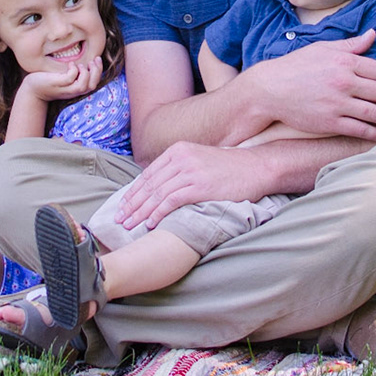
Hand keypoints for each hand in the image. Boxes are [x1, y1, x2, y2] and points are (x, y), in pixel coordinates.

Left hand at [18, 55, 104, 106]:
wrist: (33, 89)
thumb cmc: (49, 80)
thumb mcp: (64, 77)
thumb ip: (74, 72)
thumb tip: (83, 58)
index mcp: (76, 89)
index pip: (94, 84)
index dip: (99, 71)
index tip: (97, 58)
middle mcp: (72, 91)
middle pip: (92, 86)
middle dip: (96, 72)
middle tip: (93, 60)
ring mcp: (64, 89)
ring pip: (82, 86)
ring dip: (86, 73)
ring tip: (81, 64)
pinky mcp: (56, 84)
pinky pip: (69, 79)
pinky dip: (73, 70)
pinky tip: (70, 64)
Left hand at [112, 141, 276, 230]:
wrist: (255, 167)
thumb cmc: (228, 169)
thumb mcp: (198, 160)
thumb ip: (179, 169)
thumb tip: (158, 188)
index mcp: (178, 150)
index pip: (148, 174)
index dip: (132, 192)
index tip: (123, 206)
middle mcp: (181, 157)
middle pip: (149, 184)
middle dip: (131, 204)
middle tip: (120, 219)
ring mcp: (190, 171)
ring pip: (156, 194)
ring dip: (140, 212)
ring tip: (130, 225)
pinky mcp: (200, 186)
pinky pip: (171, 201)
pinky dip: (159, 213)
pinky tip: (151, 223)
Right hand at [240, 30, 375, 140]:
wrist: (270, 89)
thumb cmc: (296, 66)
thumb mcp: (322, 48)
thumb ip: (350, 44)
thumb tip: (373, 34)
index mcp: (345, 62)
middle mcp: (345, 82)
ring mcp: (338, 104)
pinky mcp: (331, 122)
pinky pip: (360, 129)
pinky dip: (375, 133)